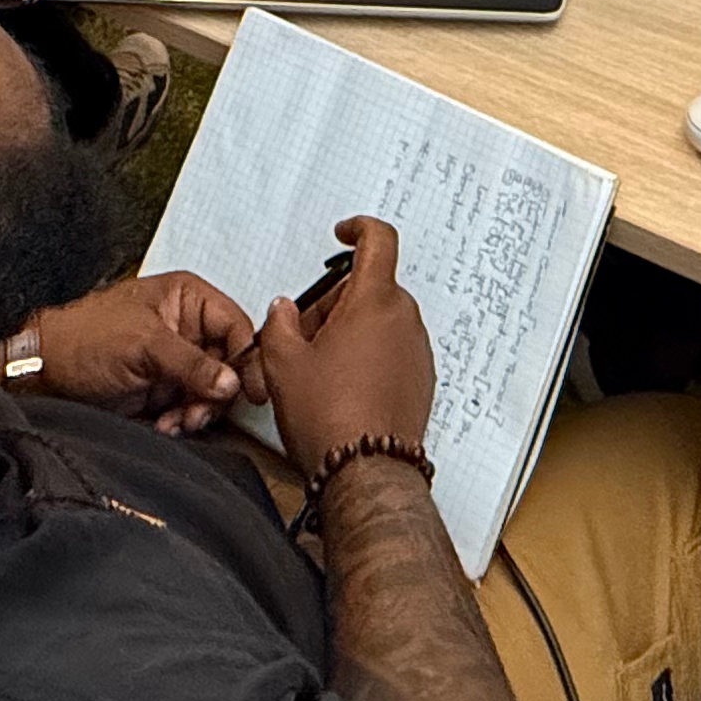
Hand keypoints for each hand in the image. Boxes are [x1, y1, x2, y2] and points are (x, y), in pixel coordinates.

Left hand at [8, 272, 257, 435]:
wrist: (43, 374)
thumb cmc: (83, 339)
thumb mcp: (143, 344)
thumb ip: (191, 363)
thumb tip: (232, 382)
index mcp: (187, 299)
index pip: (236, 326)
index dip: (247, 358)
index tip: (249, 390)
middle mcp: (186, 328)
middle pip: (229, 364)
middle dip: (216, 393)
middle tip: (197, 411)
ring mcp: (175, 361)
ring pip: (212, 391)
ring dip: (197, 411)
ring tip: (175, 421)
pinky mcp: (163, 390)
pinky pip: (190, 408)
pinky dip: (182, 421)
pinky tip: (164, 425)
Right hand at [254, 214, 436, 473]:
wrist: (366, 472)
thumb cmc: (329, 417)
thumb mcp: (283, 363)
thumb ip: (278, 324)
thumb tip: (284, 311)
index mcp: (374, 302)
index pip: (378, 240)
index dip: (359, 229)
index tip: (342, 234)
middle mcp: (404, 320)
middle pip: (370, 288)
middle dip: (335, 303)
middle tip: (303, 335)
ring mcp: (417, 351)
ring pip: (381, 320)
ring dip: (352, 331)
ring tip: (319, 370)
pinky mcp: (422, 379)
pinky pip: (393, 350)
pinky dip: (370, 355)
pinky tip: (343, 388)